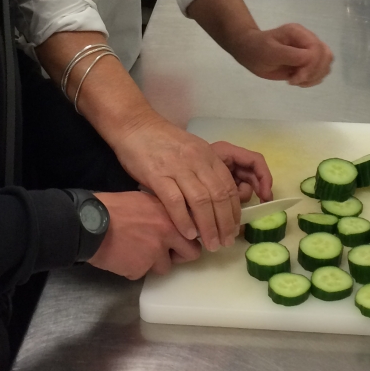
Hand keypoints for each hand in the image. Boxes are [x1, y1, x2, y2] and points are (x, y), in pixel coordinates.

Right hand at [87, 190, 200, 278]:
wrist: (90, 223)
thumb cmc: (114, 207)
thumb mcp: (145, 201)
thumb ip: (163, 213)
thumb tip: (172, 220)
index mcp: (171, 216)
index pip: (195, 233)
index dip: (188, 239)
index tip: (182, 242)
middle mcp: (168, 235)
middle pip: (191, 254)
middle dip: (179, 256)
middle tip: (165, 253)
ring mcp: (155, 254)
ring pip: (163, 268)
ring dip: (152, 263)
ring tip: (134, 251)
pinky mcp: (140, 269)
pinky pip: (140, 273)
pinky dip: (132, 268)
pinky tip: (121, 256)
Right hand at [114, 116, 262, 250]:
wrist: (135, 126)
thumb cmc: (162, 141)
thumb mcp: (192, 150)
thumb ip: (204, 171)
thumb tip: (214, 201)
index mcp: (208, 156)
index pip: (229, 187)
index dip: (234, 211)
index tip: (234, 229)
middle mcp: (197, 162)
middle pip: (219, 196)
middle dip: (225, 223)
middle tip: (225, 242)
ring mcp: (178, 168)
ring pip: (201, 202)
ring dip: (208, 226)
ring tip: (211, 244)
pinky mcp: (157, 175)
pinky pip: (175, 202)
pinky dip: (184, 220)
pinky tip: (188, 234)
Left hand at [228, 24, 332, 86]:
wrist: (250, 52)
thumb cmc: (257, 50)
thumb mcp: (271, 52)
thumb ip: (291, 56)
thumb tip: (309, 62)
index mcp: (299, 33)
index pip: (317, 49)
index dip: (312, 66)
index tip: (296, 78)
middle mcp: (307, 40)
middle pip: (326, 55)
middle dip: (314, 72)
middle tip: (295, 80)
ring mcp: (309, 50)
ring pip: (326, 64)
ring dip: (314, 77)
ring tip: (296, 80)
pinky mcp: (308, 61)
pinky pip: (320, 71)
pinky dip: (313, 79)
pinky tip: (298, 81)